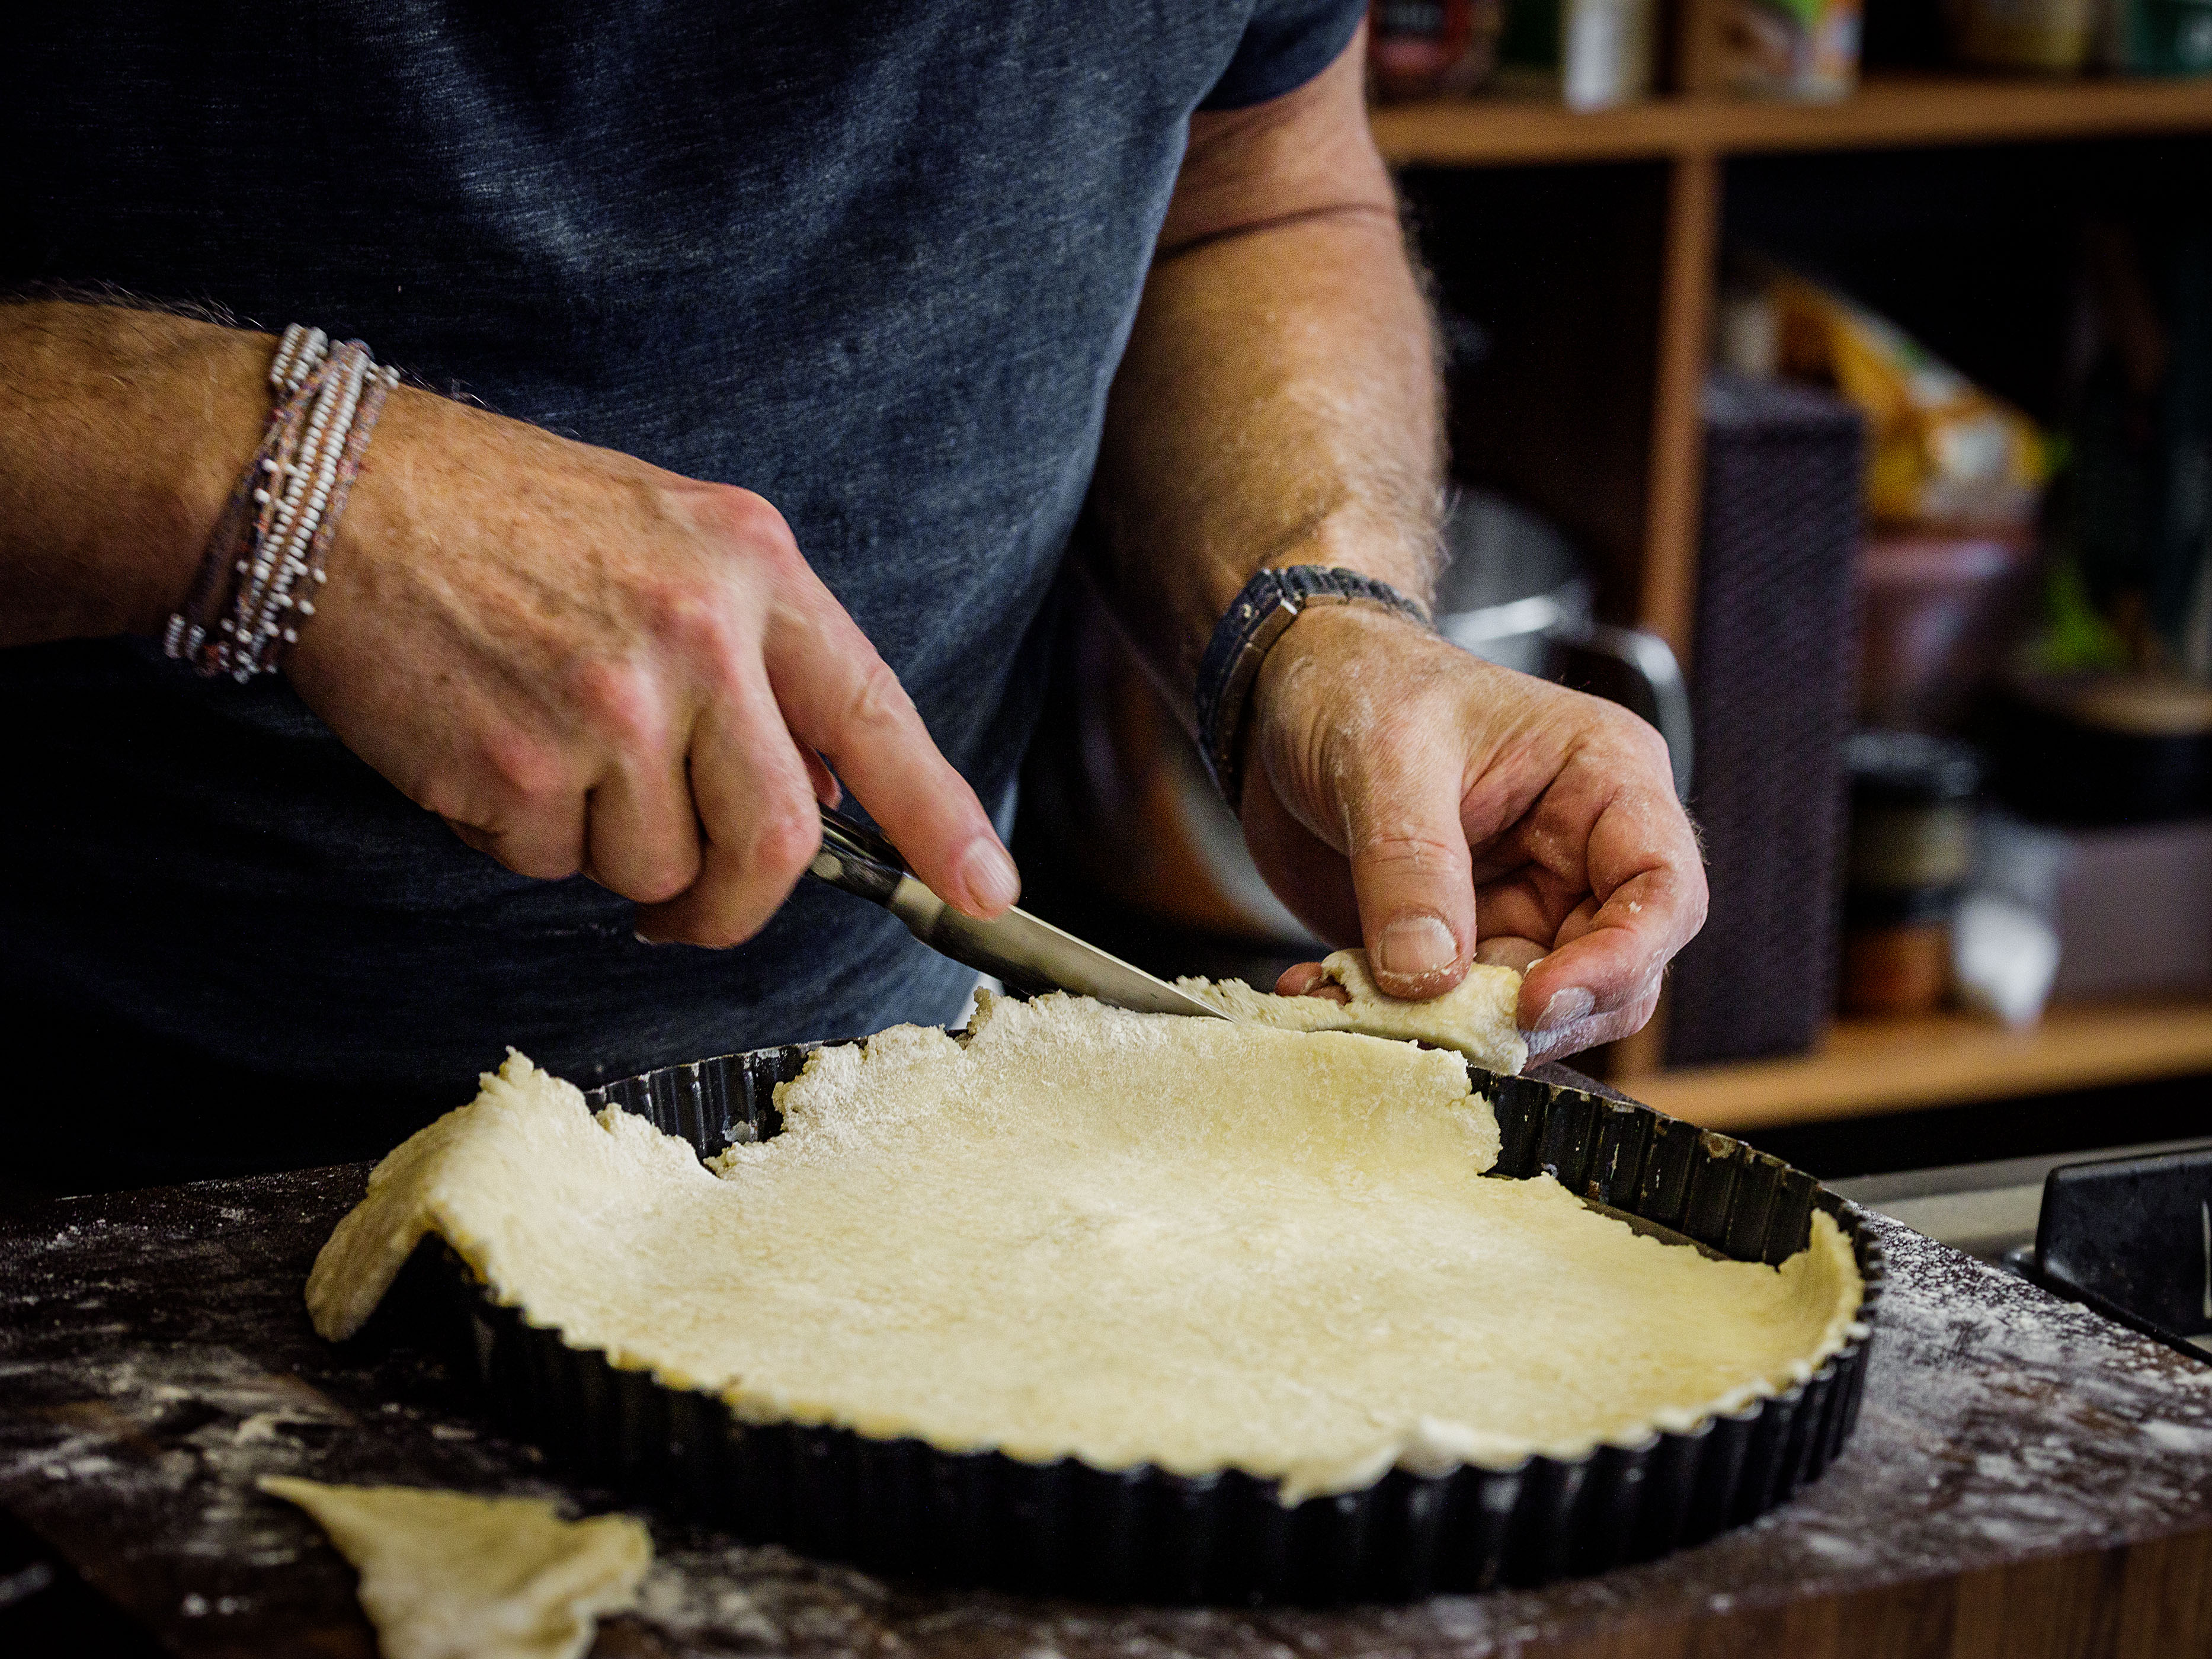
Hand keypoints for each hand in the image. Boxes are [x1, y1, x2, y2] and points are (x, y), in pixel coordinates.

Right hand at [287, 385, 1016, 944]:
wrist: (343, 495)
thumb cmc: (511, 518)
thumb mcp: (673, 538)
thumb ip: (757, 652)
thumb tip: (817, 791)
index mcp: (754, 569)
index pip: (876, 715)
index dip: (942, 816)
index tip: (988, 887)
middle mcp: (700, 637)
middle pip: (777, 844)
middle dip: (738, 904)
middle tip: (693, 910)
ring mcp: (612, 707)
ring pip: (658, 868)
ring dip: (610, 851)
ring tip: (552, 753)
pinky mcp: (522, 769)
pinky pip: (555, 865)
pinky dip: (526, 838)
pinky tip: (491, 749)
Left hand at [1239, 604, 1705, 1061]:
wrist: (1285, 698)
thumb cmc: (1360, 686)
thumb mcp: (1384, 756)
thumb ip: (1410, 864)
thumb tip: (1429, 978)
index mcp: (1604, 781)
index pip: (1663, 891)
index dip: (1619, 961)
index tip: (1534, 1002)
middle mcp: (1581, 856)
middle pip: (1614, 977)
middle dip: (1530, 1017)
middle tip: (1438, 1025)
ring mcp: (1524, 907)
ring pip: (1534, 1012)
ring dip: (1454, 1029)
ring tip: (1355, 1005)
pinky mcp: (1463, 944)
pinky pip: (1455, 1012)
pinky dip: (1395, 1020)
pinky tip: (1323, 992)